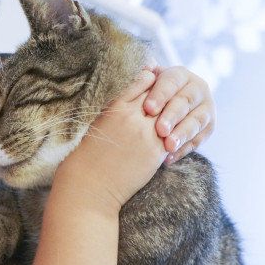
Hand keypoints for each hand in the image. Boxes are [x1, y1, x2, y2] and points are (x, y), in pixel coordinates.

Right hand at [60, 70, 167, 208]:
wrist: (91, 183)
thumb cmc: (90, 153)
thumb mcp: (100, 121)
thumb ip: (117, 106)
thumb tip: (133, 95)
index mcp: (115, 106)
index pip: (142, 81)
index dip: (151, 80)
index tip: (154, 83)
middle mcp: (132, 116)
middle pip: (159, 94)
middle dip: (165, 94)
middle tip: (168, 96)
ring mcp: (146, 134)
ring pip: (169, 113)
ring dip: (172, 113)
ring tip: (170, 116)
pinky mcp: (156, 151)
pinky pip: (173, 135)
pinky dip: (174, 132)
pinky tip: (171, 134)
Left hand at [142, 66, 215, 163]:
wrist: (159, 109)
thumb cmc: (144, 95)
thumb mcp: (142, 84)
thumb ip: (142, 75)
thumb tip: (146, 64)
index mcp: (180, 74)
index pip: (172, 82)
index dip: (160, 94)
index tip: (148, 108)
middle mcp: (197, 88)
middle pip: (185, 102)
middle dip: (172, 116)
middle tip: (160, 130)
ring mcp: (206, 108)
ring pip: (196, 121)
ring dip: (182, 135)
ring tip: (167, 146)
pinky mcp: (208, 127)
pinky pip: (198, 140)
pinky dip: (184, 150)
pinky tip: (169, 159)